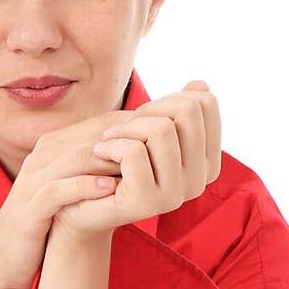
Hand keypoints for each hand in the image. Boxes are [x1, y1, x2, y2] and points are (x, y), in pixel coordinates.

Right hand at [0, 103, 175, 288]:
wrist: (8, 254)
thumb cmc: (50, 218)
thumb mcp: (77, 185)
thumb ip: (103, 166)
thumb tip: (148, 155)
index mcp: (56, 146)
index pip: (102, 124)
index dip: (135, 127)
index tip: (166, 138)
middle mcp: (43, 156)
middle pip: (92, 135)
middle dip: (129, 140)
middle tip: (162, 148)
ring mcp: (33, 180)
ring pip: (75, 157)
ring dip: (110, 160)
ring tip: (142, 166)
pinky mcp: (27, 208)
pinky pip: (57, 190)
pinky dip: (83, 186)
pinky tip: (110, 189)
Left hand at [51, 81, 222, 241]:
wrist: (82, 199)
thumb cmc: (117, 160)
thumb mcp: (149, 130)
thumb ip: (177, 110)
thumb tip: (200, 84)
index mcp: (207, 162)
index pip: (206, 104)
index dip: (170, 98)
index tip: (145, 116)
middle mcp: (198, 182)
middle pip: (187, 111)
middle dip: (148, 110)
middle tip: (123, 127)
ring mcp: (175, 196)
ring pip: (162, 129)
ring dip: (127, 127)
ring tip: (110, 140)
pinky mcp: (146, 203)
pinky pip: (135, 151)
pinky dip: (112, 144)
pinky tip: (101, 152)